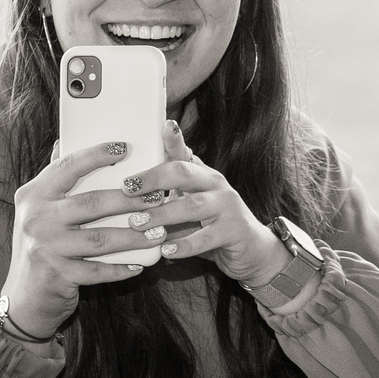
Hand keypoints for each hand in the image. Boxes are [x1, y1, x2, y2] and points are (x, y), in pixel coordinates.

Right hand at [0, 138, 159, 336]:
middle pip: (91, 203)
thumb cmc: (40, 248)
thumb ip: (53, 181)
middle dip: (130, 200)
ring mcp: (45, 247)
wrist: (24, 298)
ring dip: (134, 235)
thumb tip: (65, 141)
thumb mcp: (38, 211)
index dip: (96, 155)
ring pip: (100, 238)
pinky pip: (98, 270)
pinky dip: (121, 268)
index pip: (67, 167)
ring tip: (159, 232)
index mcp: (33, 195)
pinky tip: (140, 264)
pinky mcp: (57, 274)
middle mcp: (35, 218)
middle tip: (157, 197)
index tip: (124, 147)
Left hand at [127, 119, 287, 286]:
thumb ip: (166, 196)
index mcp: (201, 174)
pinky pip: (205, 238)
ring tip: (137, 223)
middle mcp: (215, 184)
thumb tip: (126, 189)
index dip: (173, 139)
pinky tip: (165, 251)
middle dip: (153, 179)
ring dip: (162, 214)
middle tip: (127, 188)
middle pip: (184, 172)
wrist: (252, 251)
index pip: (183, 152)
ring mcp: (227, 206)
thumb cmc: (211, 226)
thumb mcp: (188, 206)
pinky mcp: (233, 231)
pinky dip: (183, 245)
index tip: (162, 126)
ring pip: (192, 206)